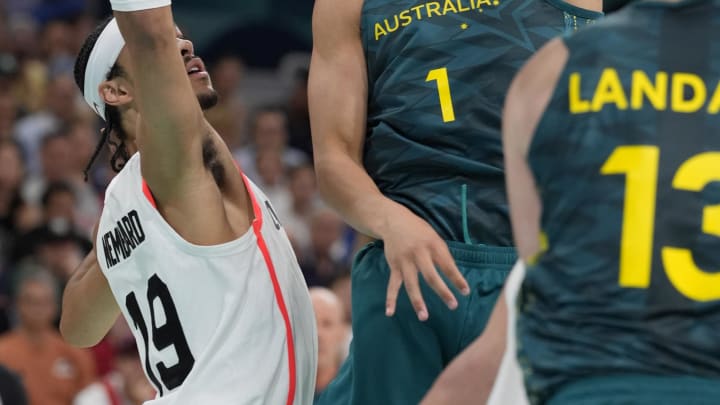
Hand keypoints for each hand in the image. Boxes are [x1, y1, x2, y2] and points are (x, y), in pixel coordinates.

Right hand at [380, 204, 469, 320]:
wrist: (393, 221)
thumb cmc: (419, 231)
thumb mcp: (434, 237)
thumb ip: (443, 255)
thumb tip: (454, 276)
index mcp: (433, 246)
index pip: (448, 265)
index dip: (457, 279)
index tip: (466, 292)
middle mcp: (419, 254)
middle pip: (431, 276)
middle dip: (442, 292)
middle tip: (453, 305)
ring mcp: (405, 261)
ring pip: (411, 284)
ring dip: (417, 301)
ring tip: (423, 316)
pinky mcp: (394, 266)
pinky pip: (392, 285)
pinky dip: (390, 299)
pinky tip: (390, 312)